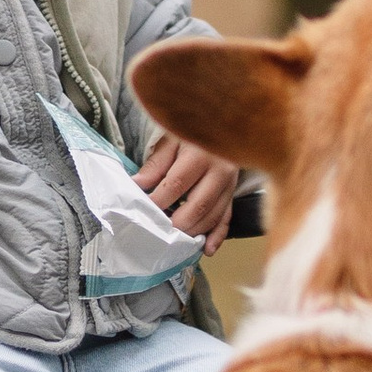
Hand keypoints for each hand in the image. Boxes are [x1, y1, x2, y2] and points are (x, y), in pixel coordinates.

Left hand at [139, 134, 241, 256]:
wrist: (224, 122)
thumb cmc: (191, 132)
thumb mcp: (171, 140)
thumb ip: (156, 165)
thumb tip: (137, 186)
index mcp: (201, 153)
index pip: (177, 184)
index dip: (158, 201)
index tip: (142, 211)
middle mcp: (220, 170)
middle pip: (198, 205)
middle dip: (176, 223)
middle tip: (158, 232)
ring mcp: (230, 183)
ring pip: (213, 215)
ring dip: (193, 231)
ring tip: (174, 240)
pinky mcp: (233, 192)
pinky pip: (227, 218)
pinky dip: (218, 236)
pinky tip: (206, 249)